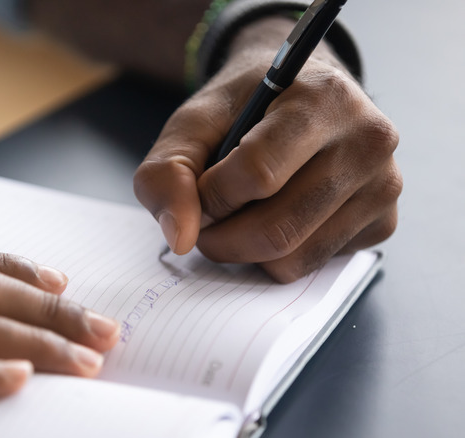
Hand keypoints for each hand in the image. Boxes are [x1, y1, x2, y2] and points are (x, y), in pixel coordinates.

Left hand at [134, 17, 401, 282]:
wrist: (297, 94)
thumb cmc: (243, 107)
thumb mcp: (193, 122)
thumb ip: (168, 171)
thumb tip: (180, 238)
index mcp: (323, 98)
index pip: (256, 175)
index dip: (211, 195)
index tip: (197, 189)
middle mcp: (368, 140)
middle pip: (276, 230)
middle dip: (222, 237)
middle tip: (207, 219)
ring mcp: (384, 184)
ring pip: (295, 258)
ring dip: (246, 251)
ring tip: (237, 216)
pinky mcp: (384, 221)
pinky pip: (315, 265)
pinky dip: (279, 255)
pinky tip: (276, 216)